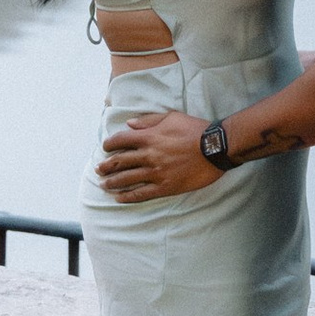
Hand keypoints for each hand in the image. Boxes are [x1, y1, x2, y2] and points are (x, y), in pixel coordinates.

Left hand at [98, 112, 225, 201]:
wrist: (215, 148)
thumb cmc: (195, 129)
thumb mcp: (171, 117)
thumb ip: (148, 121)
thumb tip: (129, 124)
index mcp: (149, 137)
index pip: (121, 140)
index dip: (110, 144)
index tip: (105, 148)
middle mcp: (149, 155)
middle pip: (120, 161)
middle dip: (106, 166)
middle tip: (99, 170)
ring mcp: (156, 172)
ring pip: (127, 179)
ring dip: (112, 182)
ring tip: (104, 185)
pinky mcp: (165, 187)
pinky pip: (141, 193)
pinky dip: (128, 196)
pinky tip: (119, 198)